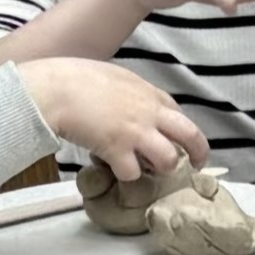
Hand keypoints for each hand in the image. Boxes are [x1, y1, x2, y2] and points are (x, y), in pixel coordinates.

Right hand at [17, 57, 211, 182]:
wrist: (56, 89)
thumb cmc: (76, 78)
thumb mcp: (114, 77)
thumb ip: (129, 93)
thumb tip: (128, 104)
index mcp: (149, 93)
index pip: (178, 114)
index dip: (182, 130)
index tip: (182, 140)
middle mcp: (150, 113)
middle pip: (190, 135)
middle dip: (199, 153)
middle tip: (196, 166)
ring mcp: (136, 133)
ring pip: (168, 160)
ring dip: (161, 169)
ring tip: (148, 171)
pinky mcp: (118, 151)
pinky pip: (133, 173)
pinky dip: (126, 176)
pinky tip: (115, 170)